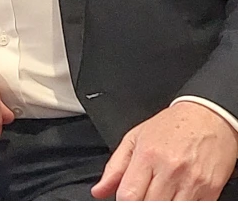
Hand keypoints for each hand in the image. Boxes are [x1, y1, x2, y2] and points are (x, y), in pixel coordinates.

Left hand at [92, 102, 237, 199]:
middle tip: (144, 192)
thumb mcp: (135, 139)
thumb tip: (98, 191)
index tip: (127, 197)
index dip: (123, 201)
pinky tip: (177, 193)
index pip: (128, 196)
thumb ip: (114, 168)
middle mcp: (170, 170)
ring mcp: (192, 182)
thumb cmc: (172, 126)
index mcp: (147, 156)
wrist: (210, 117)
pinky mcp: (211, 190)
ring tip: (161, 191)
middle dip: (142, 202)